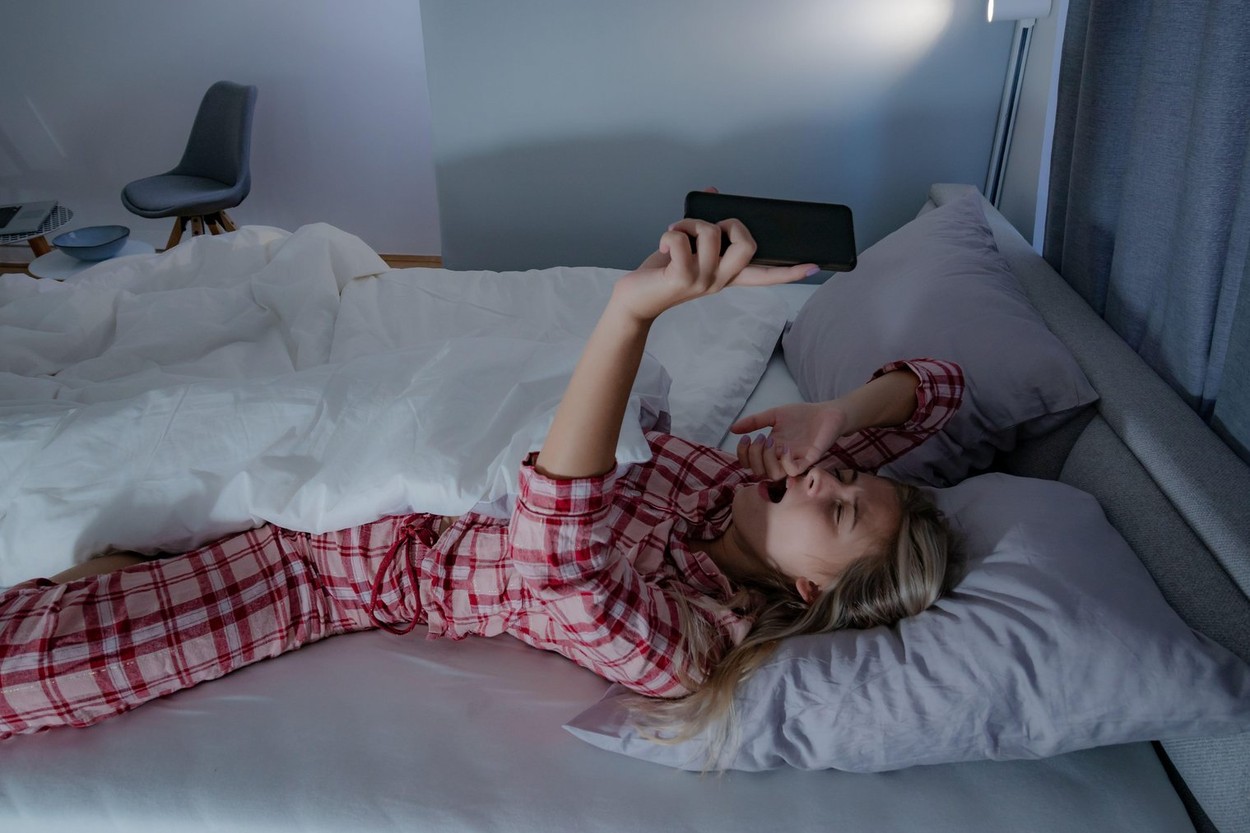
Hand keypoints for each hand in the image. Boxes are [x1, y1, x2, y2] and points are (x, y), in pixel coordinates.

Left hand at [613, 218, 815, 323]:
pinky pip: (682, 239)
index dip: (789, 270)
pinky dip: (670, 233)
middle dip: (730, 224)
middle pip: (748, 245)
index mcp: (726, 275)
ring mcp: (703, 282)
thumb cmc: (662, 273)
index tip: (814, 266)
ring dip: (689, 224)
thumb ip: (704, 225)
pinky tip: (664, 246)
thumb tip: (712, 193)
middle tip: (706, 229)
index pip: (765, 275)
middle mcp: (719, 281)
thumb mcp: (688, 246)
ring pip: (713, 234)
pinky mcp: (682, 279)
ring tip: (675, 235)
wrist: (634, 300)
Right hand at [731, 401, 849, 476]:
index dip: (743, 455)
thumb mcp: (774, 415)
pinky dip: (786, 462)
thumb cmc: (802, 415)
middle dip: (754, 455)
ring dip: (768, 458)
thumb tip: (732, 429)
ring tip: (772, 440)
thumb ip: (754, 422)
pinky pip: (793, 471)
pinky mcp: (809, 459)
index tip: (746, 438)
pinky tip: (786, 447)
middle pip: (759, 472)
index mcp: (771, 451)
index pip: (750, 464)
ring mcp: (794, 461)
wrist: (827, 413)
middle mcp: (780, 459)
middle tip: (762, 438)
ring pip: (774, 475)